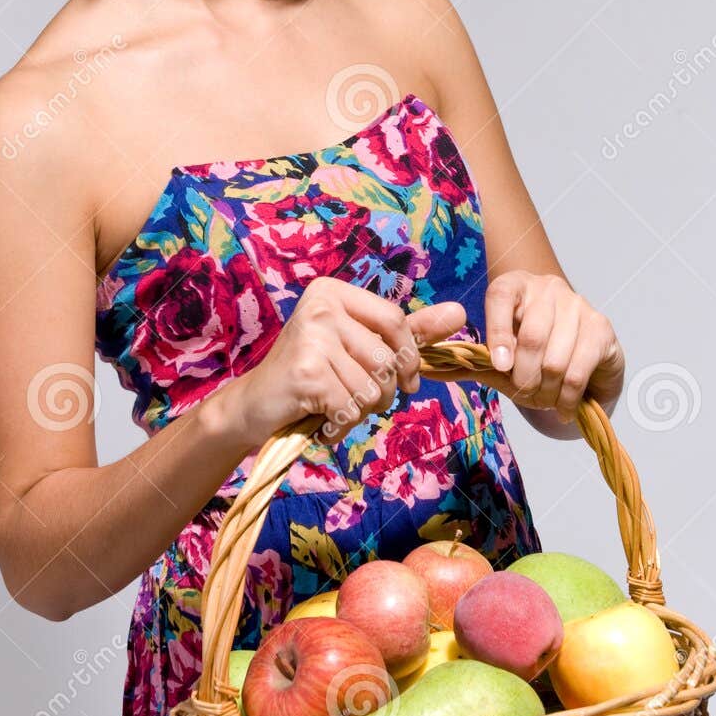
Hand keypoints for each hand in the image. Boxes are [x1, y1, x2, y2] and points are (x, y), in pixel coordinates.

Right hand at [222, 276, 468, 450]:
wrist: (255, 405)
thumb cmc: (312, 375)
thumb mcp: (359, 347)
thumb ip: (409, 332)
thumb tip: (460, 312)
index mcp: (334, 292)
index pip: (395, 320)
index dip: (408, 358)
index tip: (406, 382)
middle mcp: (320, 306)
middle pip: (387, 357)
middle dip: (383, 391)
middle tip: (356, 398)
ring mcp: (311, 336)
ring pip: (372, 387)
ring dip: (360, 410)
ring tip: (334, 406)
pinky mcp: (306, 371)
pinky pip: (350, 407)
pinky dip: (341, 424)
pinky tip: (321, 419)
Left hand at [481, 271, 624, 422]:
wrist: (578, 355)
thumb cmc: (531, 354)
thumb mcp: (498, 357)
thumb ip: (469, 362)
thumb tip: (431, 370)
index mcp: (514, 286)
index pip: (500, 298)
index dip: (497, 334)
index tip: (500, 366)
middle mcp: (547, 288)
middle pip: (531, 338)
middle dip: (524, 378)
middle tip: (524, 394)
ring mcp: (578, 305)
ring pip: (555, 360)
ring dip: (546, 392)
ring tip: (543, 400)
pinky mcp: (601, 328)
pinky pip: (578, 372)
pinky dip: (566, 398)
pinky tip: (562, 407)